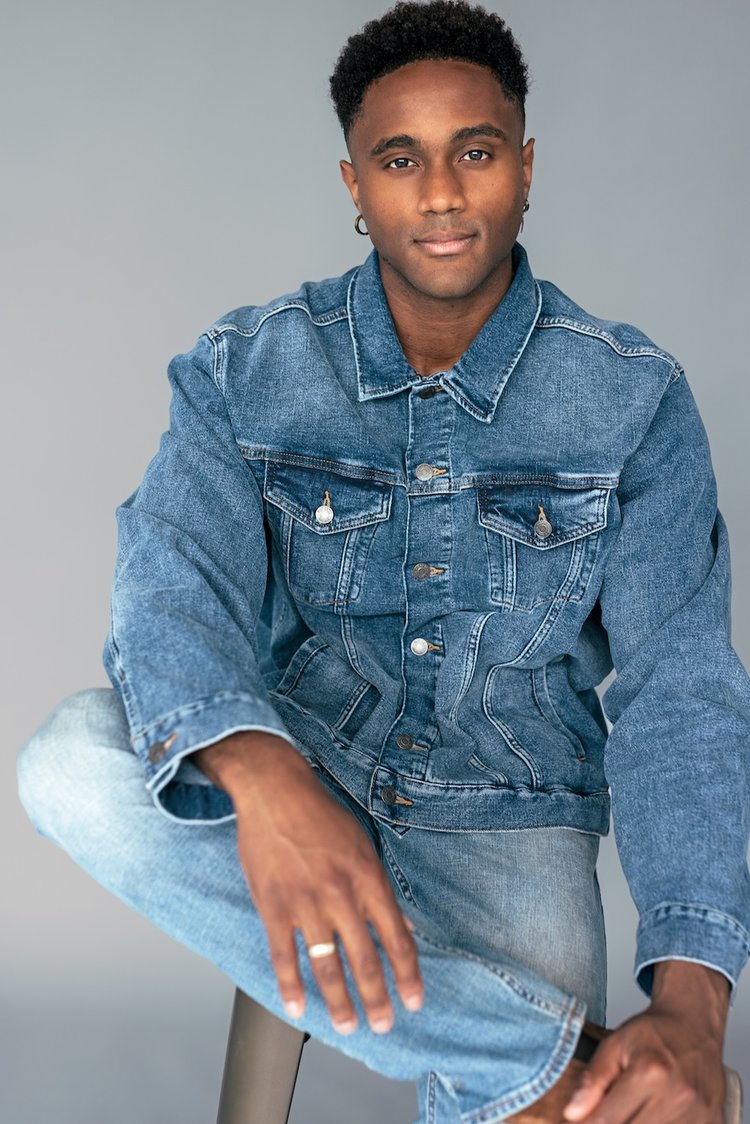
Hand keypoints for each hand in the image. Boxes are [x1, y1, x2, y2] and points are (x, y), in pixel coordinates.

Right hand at [193, 732, 423, 1035]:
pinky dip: (290, 986)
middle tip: (383, 1025)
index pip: (396, 937)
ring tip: (347, 1025)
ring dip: (339, 1002)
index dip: (407, 975)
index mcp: (368, 877)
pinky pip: (283, 955)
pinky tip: (297, 1007)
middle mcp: (340, 894)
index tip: (414, 1000)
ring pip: (325, 966)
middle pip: (363, 960)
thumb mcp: (363, 844)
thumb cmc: (320, 814)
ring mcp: (305, 902)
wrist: (274, 791)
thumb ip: (382, 890)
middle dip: (377, 999)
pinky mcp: (273, 905)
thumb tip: (405, 927)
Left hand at [563, 962, 729, 1122]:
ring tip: (632, 1109)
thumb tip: (573, 1114)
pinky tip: (653, 1114)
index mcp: (650, 1072)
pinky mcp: (713, 1122)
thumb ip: (592, 1079)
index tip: (576, 1122)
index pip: (607, 1119)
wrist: (694, 1026)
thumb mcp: (614, 1044)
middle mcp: (678, 1095)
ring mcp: (700, 1113)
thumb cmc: (654, 1033)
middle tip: (605, 1113)